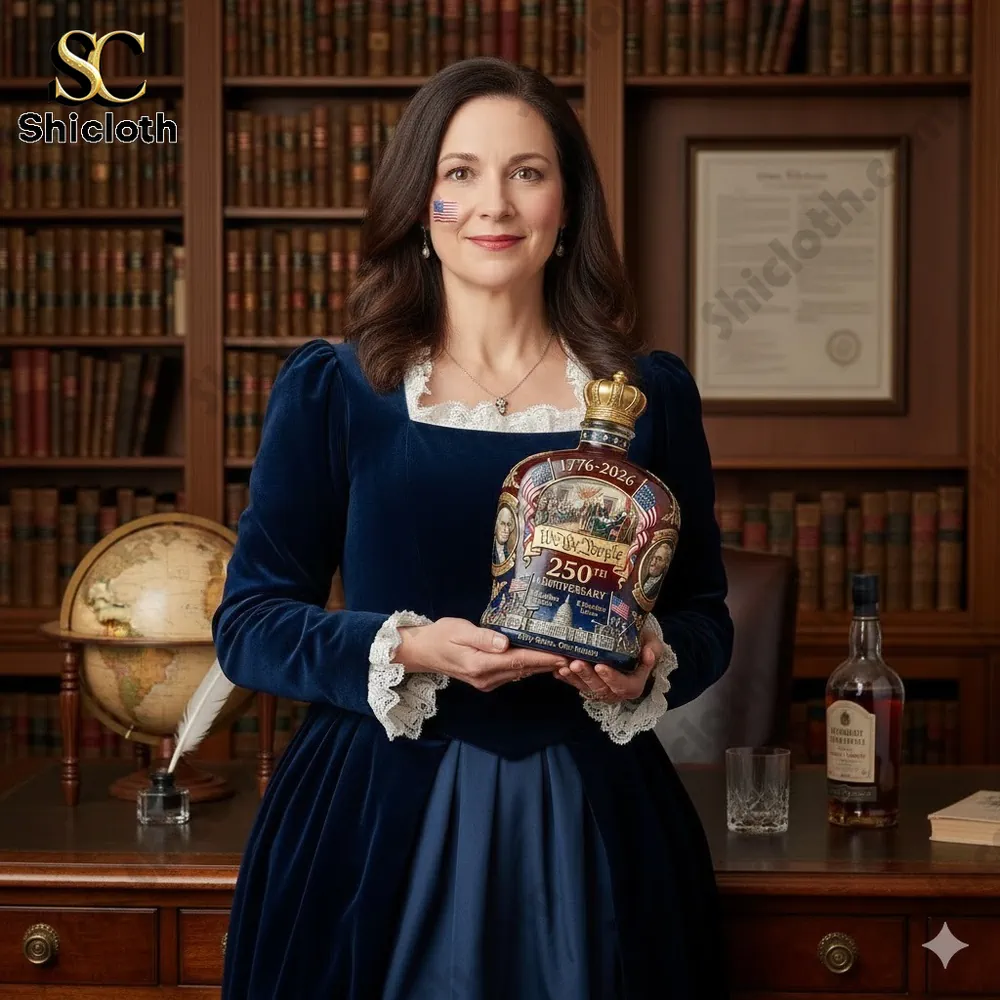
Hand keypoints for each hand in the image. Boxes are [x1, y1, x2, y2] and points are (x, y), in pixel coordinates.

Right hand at [393, 617, 569, 691]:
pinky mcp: (486, 680)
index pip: (518, 660)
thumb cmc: (440, 635)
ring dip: (541, 666)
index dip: (542, 658)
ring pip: (520, 672)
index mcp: (480, 664)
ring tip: (564, 655)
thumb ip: (483, 636)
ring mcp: (487, 682)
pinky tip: (541, 658)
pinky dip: (528, 666)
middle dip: (549, 662)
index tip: (563, 655)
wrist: (422, 652)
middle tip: (574, 654)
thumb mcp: (459, 630)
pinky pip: (513, 673)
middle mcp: (486, 677)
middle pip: (524, 669)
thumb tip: (506, 642)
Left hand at [555, 625, 664, 703]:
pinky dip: (567, 678)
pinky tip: (558, 670)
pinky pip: (576, 685)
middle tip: (576, 664)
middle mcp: (616, 691)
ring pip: (586, 688)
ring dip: (574, 678)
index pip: (625, 686)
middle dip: (587, 676)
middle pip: (601, 688)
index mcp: (634, 684)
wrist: (631, 643)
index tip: (600, 667)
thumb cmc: (642, 643)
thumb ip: (653, 649)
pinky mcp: (587, 685)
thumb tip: (648, 653)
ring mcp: (600, 689)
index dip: (612, 678)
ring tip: (564, 666)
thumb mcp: (652, 643)